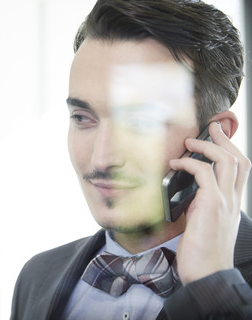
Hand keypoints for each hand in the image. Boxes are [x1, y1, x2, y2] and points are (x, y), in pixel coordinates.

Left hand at [169, 121, 250, 284]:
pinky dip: (189, 163)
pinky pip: (203, 173)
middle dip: (224, 139)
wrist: (207, 275)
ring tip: (189, 141)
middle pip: (238, 159)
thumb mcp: (203, 223)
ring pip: (226, 161)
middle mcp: (233, 200)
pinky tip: (176, 164)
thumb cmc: (202, 253)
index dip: (230, 149)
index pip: (240, 169)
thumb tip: (187, 192)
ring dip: (207, 146)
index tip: (217, 137)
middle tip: (209, 127)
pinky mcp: (211, 205)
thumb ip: (201, 205)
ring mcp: (224, 202)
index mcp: (232, 203)